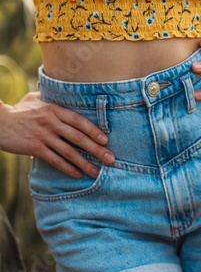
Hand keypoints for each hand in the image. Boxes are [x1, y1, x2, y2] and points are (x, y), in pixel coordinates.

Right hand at [0, 92, 114, 177]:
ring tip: (97, 172)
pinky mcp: (34, 148)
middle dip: (97, 150)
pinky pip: (54, 160)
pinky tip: (77, 174)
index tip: (106, 140)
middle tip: (111, 159)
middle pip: (78, 137)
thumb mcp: (36, 99)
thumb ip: (52, 100)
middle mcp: (50, 122)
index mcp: (54, 109)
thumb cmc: (19, 111)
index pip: (79, 120)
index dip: (94, 130)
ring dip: (85, 163)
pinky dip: (67, 168)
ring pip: (69, 152)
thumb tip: (67, 97)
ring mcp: (43, 135)